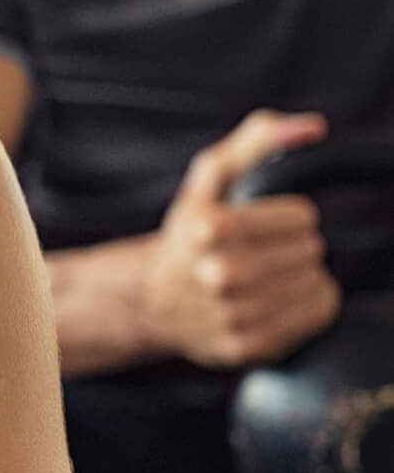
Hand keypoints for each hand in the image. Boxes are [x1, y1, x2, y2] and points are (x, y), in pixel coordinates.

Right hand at [144, 109, 340, 366]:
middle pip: (311, 250)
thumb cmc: (192, 232)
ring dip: (301, 275)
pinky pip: (319, 312)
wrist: (154, 301)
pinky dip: (309, 303)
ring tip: (268, 277)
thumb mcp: (212, 179)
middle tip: (261, 254)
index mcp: (207, 228)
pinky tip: (276, 300)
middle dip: (293, 247)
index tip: (262, 224)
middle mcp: (218, 274)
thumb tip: (314, 127)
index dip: (288, 216)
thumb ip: (259, 141)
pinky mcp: (249, 345)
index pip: (302, 217)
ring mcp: (234, 315)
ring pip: (317, 281)